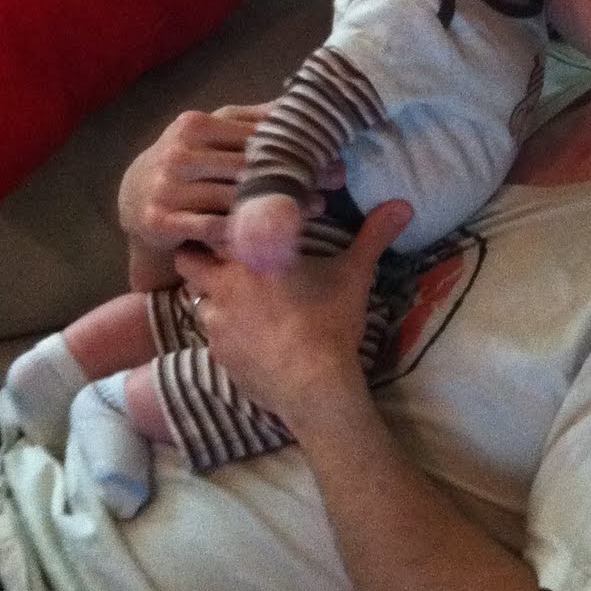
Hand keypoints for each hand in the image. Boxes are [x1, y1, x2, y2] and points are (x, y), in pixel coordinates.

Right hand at [118, 102, 347, 277]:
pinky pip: (212, 229)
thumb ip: (250, 120)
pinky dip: (244, 233)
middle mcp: (179, 153)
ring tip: (315, 210)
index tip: (330, 155)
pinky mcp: (160, 220)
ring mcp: (168, 188)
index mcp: (195, 125)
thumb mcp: (211, 132)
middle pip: (249, 166)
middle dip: (295, 175)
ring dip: (279, 206)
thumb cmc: (187, 160)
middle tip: (332, 183)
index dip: (296, 145)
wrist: (134, 196)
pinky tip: (274, 236)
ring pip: (234, 199)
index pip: (254, 135)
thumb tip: (296, 103)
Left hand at [174, 199, 410, 428]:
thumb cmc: (330, 321)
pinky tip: (250, 336)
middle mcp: (222, 286)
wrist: (314, 386)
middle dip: (199, 258)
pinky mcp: (218, 355)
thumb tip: (404, 204)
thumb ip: (373, 235)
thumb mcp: (354, 274)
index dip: (215, 224)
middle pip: (186, 261)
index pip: (210, 226)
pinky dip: (225, 332)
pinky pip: (211, 336)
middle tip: (223, 259)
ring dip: (211, 296)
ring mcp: (215, 324)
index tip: (228, 224)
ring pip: (196, 299)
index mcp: (249, 256)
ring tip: (239, 300)